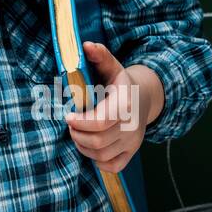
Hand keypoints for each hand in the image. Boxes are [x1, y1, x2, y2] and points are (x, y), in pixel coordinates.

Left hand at [64, 41, 155, 172]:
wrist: (143, 98)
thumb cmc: (118, 82)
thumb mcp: (110, 65)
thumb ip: (99, 55)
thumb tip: (85, 45)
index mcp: (125, 103)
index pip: (101, 121)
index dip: (81, 122)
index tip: (68, 116)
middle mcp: (132, 126)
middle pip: (98, 141)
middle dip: (77, 135)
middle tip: (71, 124)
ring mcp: (133, 142)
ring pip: (102, 155)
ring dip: (83, 147)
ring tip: (77, 133)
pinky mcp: (131, 152)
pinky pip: (113, 166)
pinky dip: (97, 161)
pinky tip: (91, 147)